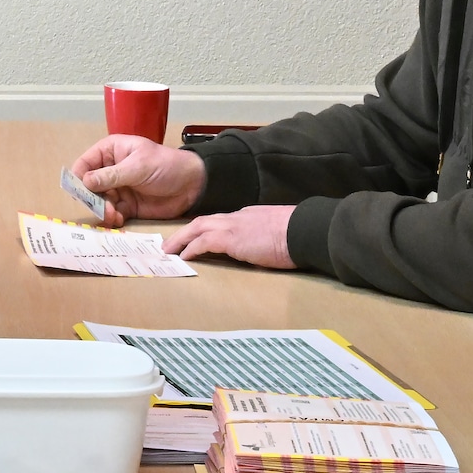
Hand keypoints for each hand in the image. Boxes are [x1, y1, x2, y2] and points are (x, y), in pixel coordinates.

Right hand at [67, 135, 204, 225]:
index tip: (78, 191)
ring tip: (112, 215)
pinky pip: (112, 213)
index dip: (78, 176)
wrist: (192, 184)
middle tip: (99, 207)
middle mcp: (111, 170)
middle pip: (90, 186)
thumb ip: (111, 175)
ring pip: (100, 201)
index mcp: (111, 151)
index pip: (86, 163)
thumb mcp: (138, 166)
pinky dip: (112, 218)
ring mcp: (119, 189)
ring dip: (102, 210)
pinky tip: (118, 220)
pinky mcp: (128, 206)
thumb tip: (84, 181)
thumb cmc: (165, 165)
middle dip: (91, 198)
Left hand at [165, 206, 295, 269]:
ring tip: (169, 251)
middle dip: (184, 232)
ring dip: (181, 239)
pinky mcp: (232, 238)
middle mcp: (236, 217)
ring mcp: (233, 226)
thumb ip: (263, 235)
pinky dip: (192, 248)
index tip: (193, 238)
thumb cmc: (297, 234)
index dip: (203, 230)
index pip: (219, 221)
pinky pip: (204, 242)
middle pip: (202, 221)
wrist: (303, 230)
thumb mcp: (276, 231)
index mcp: (247, 216)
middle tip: (170, 244)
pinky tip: (184, 257)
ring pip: (198, 228)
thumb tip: (262, 246)